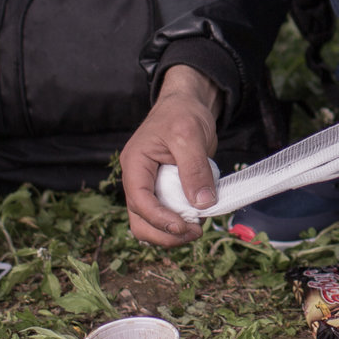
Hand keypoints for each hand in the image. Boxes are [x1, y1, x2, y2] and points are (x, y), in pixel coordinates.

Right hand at [120, 67, 220, 246]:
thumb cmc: (182, 113)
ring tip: (197, 230)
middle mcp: (137, 179)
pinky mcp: (163, 191)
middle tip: (195, 233)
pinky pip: (164, 215)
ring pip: (149, 223)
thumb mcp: (190, 136)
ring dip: (171, 234)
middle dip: (164, 233)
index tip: (184, 227)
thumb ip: (194, 169)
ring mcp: (149, 187)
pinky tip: (196, 220)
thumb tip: (203, 203)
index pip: (139, 200)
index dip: (160, 219)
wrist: (187, 104)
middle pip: (139, 220)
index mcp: (135, 164)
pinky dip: (178, 224)